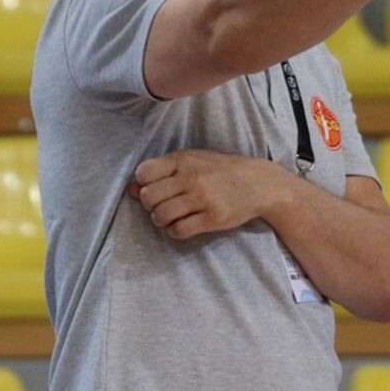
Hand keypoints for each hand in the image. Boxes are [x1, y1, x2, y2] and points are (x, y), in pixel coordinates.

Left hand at [129, 150, 296, 239]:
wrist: (259, 183)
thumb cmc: (220, 171)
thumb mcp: (193, 163)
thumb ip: (162, 173)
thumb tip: (130, 190)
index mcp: (185, 159)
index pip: (144, 173)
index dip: (144, 183)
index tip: (156, 186)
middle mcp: (192, 177)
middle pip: (149, 198)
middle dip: (151, 205)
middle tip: (164, 204)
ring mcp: (203, 198)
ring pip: (161, 216)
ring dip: (162, 220)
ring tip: (174, 215)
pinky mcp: (213, 218)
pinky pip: (178, 230)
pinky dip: (175, 231)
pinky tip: (185, 224)